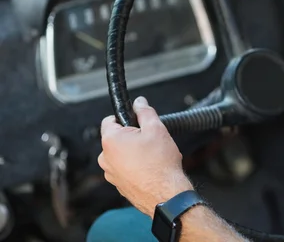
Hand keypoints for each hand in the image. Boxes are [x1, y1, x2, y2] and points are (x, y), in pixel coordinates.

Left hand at [98, 97, 192, 215]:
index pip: (110, 119)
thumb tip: (140, 103)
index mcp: (111, 140)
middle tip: (150, 139)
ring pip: (121, 154)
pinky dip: (135, 166)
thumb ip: (145, 112)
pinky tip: (150, 167)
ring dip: (133, 152)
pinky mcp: (119, 185)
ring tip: (152, 156)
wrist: (166, 193)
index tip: (137, 121)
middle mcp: (105, 158)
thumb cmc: (160, 164)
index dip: (126, 117)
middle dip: (131, 136)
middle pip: (116, 137)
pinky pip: (125, 168)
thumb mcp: (156, 128)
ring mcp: (111, 173)